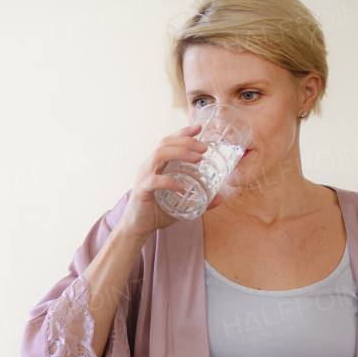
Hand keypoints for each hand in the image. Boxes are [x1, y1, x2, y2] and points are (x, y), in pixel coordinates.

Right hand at [118, 123, 225, 241]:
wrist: (137, 228)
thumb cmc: (156, 213)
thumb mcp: (181, 204)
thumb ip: (200, 200)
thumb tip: (220, 198)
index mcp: (157, 165)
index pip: (168, 142)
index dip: (183, 133)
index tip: (199, 128)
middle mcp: (149, 167)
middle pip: (165, 144)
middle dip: (186, 142)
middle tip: (204, 148)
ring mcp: (144, 177)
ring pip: (158, 155)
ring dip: (179, 153)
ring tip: (197, 159)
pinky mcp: (141, 191)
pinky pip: (154, 181)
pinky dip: (169, 182)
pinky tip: (181, 187)